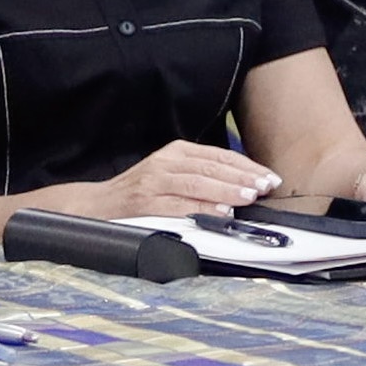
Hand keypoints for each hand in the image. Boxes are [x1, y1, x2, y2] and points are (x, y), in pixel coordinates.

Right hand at [88, 141, 280, 219]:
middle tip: (267, 186)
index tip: (269, 176)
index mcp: (176, 153)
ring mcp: (154, 182)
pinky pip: (178, 205)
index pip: (218, 156)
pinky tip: (220, 212)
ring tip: (249, 196)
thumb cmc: (139, 192)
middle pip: (211, 167)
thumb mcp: (170, 175)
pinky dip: (200, 208)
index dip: (246, 166)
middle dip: (242, 177)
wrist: (96, 204)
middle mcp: (166, 162)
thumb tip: (242, 187)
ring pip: (196, 182)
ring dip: (225, 190)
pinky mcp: (144, 202)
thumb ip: (200, 178)